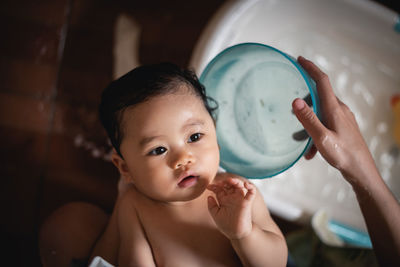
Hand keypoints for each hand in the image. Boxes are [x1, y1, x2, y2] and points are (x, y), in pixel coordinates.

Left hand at [207, 178, 255, 239]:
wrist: (236, 234)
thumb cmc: (226, 225)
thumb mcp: (216, 215)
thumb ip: (211, 206)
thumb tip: (209, 196)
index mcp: (224, 200)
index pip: (220, 189)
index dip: (214, 186)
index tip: (209, 186)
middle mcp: (232, 198)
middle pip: (230, 185)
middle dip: (225, 181)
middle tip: (221, 183)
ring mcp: (240, 199)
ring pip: (240, 185)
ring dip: (236, 181)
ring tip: (230, 181)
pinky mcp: (247, 202)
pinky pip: (252, 192)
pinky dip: (250, 187)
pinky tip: (246, 184)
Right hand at [292, 56, 377, 183]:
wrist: (361, 171)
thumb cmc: (343, 155)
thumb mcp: (321, 138)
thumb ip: (308, 119)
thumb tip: (295, 100)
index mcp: (334, 109)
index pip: (321, 81)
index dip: (310, 68)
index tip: (299, 59)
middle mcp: (340, 110)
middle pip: (319, 96)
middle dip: (304, 102)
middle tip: (291, 112)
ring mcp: (343, 118)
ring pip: (320, 113)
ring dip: (308, 124)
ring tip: (300, 140)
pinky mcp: (343, 127)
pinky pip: (325, 124)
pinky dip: (315, 134)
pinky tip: (311, 153)